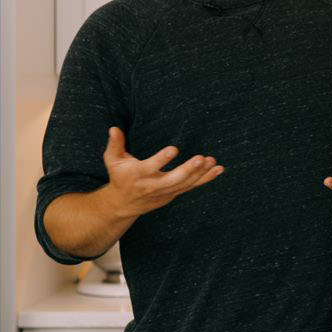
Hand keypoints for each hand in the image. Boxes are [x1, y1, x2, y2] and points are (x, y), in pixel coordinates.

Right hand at [102, 126, 223, 216]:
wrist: (123, 204)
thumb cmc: (120, 176)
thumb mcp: (112, 160)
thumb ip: (115, 144)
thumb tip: (114, 128)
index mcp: (138, 174)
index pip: (151, 167)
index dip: (161, 159)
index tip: (174, 149)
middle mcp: (153, 185)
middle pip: (173, 179)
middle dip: (188, 170)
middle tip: (201, 158)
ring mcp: (165, 192)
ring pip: (185, 184)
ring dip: (200, 173)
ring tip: (213, 161)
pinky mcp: (174, 193)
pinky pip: (192, 186)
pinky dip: (206, 179)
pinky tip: (219, 170)